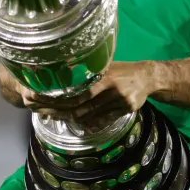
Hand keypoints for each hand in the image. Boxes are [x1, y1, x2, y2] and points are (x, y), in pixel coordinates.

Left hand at [25, 61, 155, 125]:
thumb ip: (88, 72)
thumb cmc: (122, 70)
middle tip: (42, 111)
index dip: (59, 99)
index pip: (77, 92)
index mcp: (103, 77)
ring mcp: (119, 101)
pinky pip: (103, 120)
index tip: (43, 100)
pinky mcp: (125, 110)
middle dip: (59, 111)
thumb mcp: (106, 66)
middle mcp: (111, 90)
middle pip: (81, 106)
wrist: (147, 76)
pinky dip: (89, 123)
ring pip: (90, 115)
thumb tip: (64, 74)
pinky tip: (78, 123)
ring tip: (55, 116)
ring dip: (71, 118)